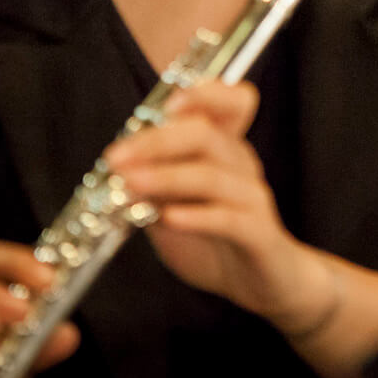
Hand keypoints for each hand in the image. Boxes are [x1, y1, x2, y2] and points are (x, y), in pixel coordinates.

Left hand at [104, 82, 337, 336]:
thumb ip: (153, 186)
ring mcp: (253, 197)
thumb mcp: (175, 206)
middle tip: (116, 156)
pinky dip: (196, 216)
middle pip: (207, 135)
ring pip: (212, 176)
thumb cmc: (216, 239)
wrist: (260, 283)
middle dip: (157, 141)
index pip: (231, 102)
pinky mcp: (258, 233)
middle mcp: (243, 165)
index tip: (167, 104)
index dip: (206, 94)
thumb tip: (119, 170)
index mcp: (226, 149)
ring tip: (130, 186)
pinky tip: (168, 218)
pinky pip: (228, 218)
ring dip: (166, 177)